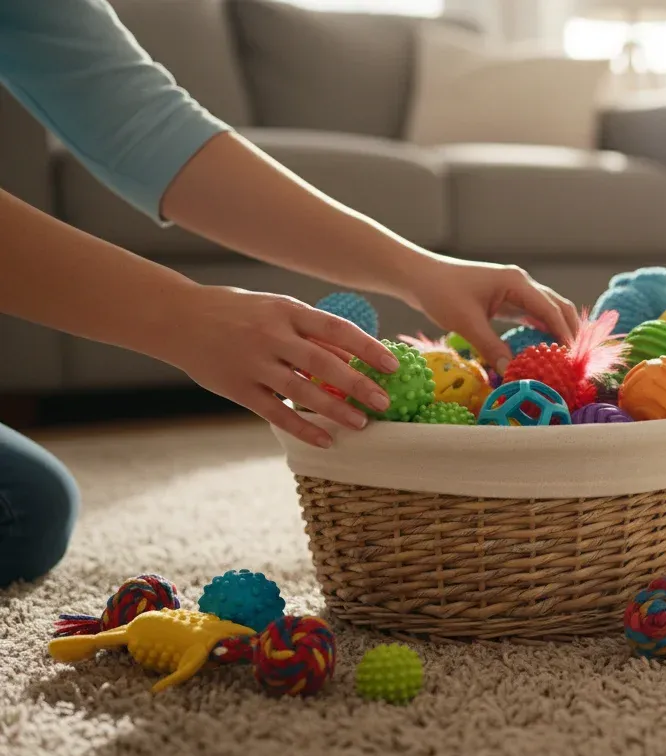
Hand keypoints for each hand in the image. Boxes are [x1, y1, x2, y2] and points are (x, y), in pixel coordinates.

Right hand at [155, 285, 399, 447]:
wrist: (178, 318)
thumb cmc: (239, 312)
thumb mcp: (277, 309)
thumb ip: (312, 331)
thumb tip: (356, 352)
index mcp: (287, 311)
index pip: (336, 329)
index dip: (367, 348)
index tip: (393, 365)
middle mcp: (271, 336)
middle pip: (323, 363)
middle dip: (358, 385)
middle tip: (384, 402)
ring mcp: (253, 363)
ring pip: (301, 391)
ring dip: (335, 411)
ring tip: (361, 424)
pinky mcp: (237, 389)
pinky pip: (275, 413)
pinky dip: (302, 429)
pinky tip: (325, 440)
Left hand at [400, 256, 580, 373]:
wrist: (420, 276)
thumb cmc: (441, 293)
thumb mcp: (466, 323)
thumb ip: (491, 347)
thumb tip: (511, 371)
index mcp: (517, 282)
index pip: (550, 310)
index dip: (564, 334)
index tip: (572, 357)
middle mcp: (521, 283)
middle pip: (558, 306)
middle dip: (570, 330)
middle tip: (577, 358)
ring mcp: (515, 290)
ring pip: (548, 309)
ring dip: (559, 329)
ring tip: (567, 355)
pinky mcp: (506, 299)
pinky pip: (533, 314)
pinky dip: (544, 328)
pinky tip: (547, 346)